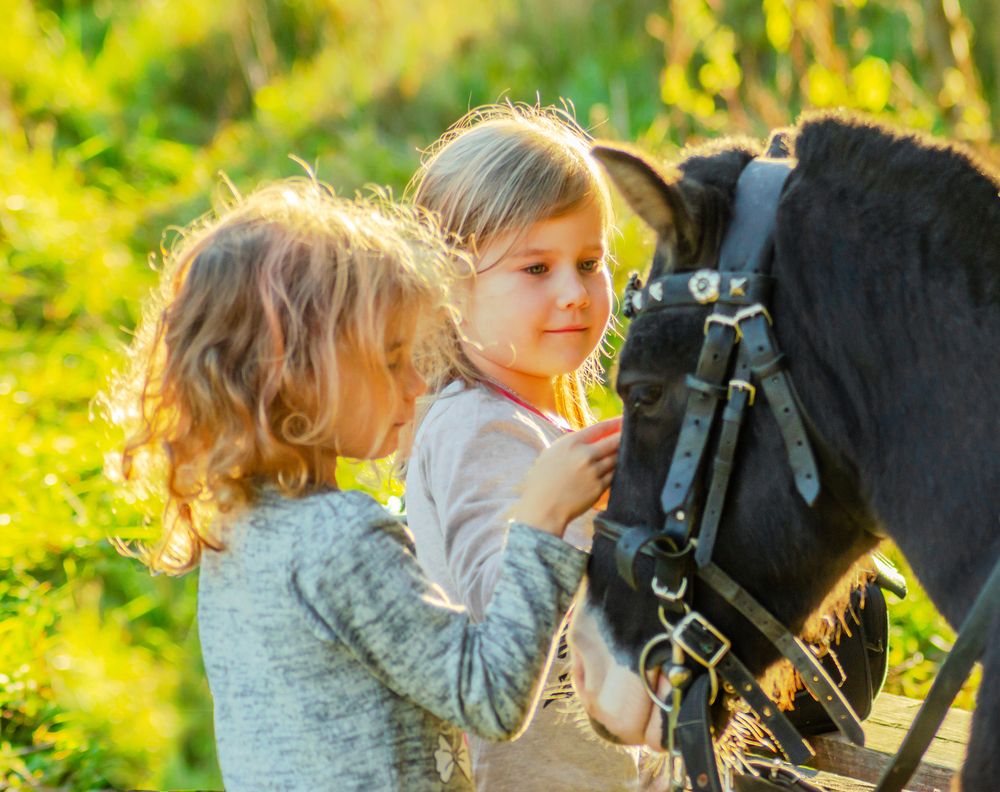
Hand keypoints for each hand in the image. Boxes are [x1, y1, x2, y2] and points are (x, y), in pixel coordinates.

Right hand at [509, 417, 620, 536]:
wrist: (543, 507)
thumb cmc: (542, 480)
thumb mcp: (553, 454)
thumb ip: (572, 444)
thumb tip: (594, 437)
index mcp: (571, 443)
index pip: (600, 428)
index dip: (615, 422)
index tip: (624, 419)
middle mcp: (584, 455)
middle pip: (613, 441)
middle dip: (625, 436)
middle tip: (634, 432)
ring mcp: (593, 472)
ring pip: (616, 458)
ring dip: (623, 454)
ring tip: (630, 450)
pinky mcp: (599, 488)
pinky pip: (613, 475)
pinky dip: (616, 470)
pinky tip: (620, 468)